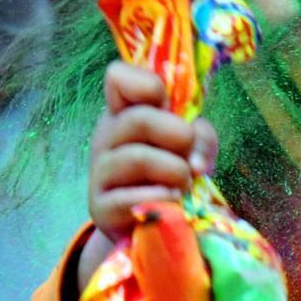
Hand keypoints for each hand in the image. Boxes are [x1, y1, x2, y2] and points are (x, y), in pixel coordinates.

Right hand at [78, 62, 218, 289]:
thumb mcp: (192, 148)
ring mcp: (99, 173)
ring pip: (137, 158)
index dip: (147, 85)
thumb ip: (200, 137)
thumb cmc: (172, 174)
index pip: (118, 78)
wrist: (152, 222)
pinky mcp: (100, 208)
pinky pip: (130, 199)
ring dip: (175, 172)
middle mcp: (106, 138)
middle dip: (178, 136)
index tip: (168, 105)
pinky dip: (163, 199)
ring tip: (185, 184)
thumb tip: (195, 162)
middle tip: (191, 156)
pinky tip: (173, 202)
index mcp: (125, 113)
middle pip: (139, 119)